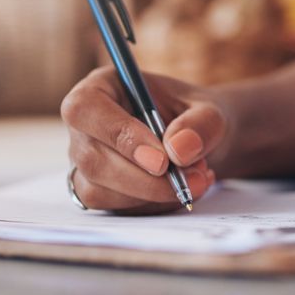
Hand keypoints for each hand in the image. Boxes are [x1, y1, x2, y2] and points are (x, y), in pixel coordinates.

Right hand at [60, 66, 225, 213]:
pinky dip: (152, 205)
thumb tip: (179, 149)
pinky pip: (114, 208)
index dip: (119, 135)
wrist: (197, 143)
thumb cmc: (194, 117)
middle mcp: (84, 125)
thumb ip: (200, 123)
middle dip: (144, 178)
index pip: (85, 108)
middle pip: (92, 158)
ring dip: (151, 194)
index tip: (161, 160)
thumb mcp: (210, 110)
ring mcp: (85, 161)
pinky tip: (180, 190)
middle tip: (190, 179)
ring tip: (196, 178)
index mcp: (101, 87)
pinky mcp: (96, 190)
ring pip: (99, 190)